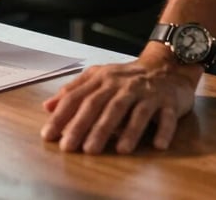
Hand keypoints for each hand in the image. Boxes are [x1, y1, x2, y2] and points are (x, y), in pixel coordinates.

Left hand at [41, 46, 199, 153]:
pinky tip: (157, 144)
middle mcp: (121, 84)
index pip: (77, 96)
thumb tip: (48, 107)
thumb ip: (74, 91)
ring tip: (111, 150)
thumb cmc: (127, 79)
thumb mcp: (98, 79)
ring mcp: (145, 92)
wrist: (166, 67)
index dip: (61, 115)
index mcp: (102, 78)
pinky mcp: (168, 101)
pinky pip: (165, 116)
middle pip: (100, 104)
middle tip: (70, 147)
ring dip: (122, 131)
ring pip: (130, 110)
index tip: (48, 135)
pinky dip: (162, 130)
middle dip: (83, 126)